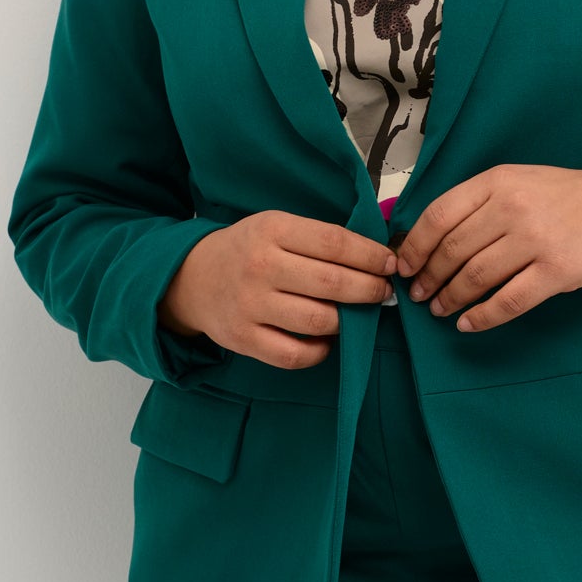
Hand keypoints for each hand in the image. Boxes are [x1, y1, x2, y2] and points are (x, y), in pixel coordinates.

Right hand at [158, 210, 398, 368]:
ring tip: (356, 315)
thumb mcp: (276, 226)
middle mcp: (261, 267)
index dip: (370, 256)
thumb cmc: (247, 249)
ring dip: (348, 321)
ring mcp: (250, 306)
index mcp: (273, 230)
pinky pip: (294, 355)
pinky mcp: (243, 339)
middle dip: (369, 290)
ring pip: (318, 320)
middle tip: (384, 293)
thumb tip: (377, 256)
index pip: (334, 242)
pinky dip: (319, 351)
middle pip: (332, 283)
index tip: (390, 265)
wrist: (191, 278)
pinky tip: (326, 339)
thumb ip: (319, 237)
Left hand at [391, 165, 581, 333]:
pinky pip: (508, 301)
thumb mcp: (518, 181)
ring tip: (440, 308)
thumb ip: (478, 203)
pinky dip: (482, 316)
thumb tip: (429, 239)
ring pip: (476, 276)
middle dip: (429, 276)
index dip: (415, 245)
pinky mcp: (556, 272)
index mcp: (498, 181)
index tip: (403, 265)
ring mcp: (536, 240)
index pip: (439, 215)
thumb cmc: (565, 197)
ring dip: (450, 298)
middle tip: (419, 293)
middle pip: (453, 249)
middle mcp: (513, 207)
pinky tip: (468, 323)